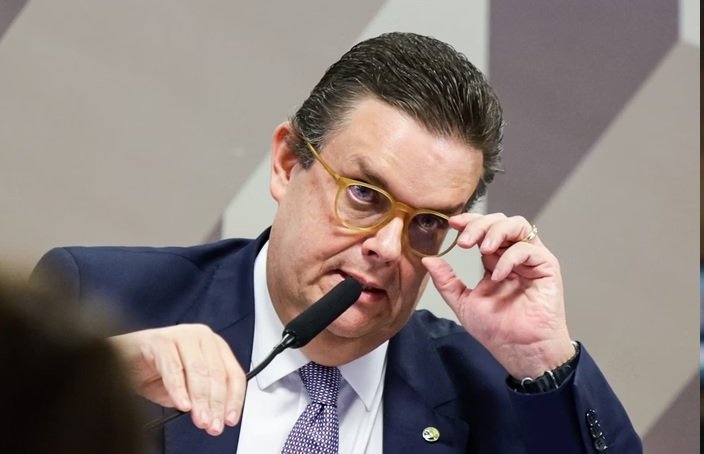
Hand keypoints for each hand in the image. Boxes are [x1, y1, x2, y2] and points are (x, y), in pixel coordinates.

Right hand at [110, 324, 244, 434]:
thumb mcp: (186, 388)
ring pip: (198, 371)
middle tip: (213, 425)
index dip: (234, 399)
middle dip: (216, 404)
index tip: (230, 419)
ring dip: (200, 400)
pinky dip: (179, 389)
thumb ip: (201, 397)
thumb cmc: (155, 370)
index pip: (233, 374)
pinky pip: (173, 368)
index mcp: (214, 346)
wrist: (120, 359)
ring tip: (201, 420)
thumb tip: (214, 415)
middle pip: (216, 374)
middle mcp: (201, 336)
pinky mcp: (160, 340)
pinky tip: (182, 404)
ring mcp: (181, 335)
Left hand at [422, 213, 574, 378]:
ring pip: (517, 225)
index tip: (453, 224)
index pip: (483, 229)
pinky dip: (510, 257)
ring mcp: (530, 260)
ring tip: (481, 249)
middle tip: (464, 241)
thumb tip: (428, 260)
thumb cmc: (497, 331)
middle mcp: (513, 255)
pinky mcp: (546, 267)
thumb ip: (446, 280)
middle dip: (479, 225)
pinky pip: (528, 249)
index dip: (469, 221)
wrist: (519, 351)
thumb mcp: (463, 302)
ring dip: (496, 231)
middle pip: (499, 221)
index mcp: (495, 260)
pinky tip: (498, 275)